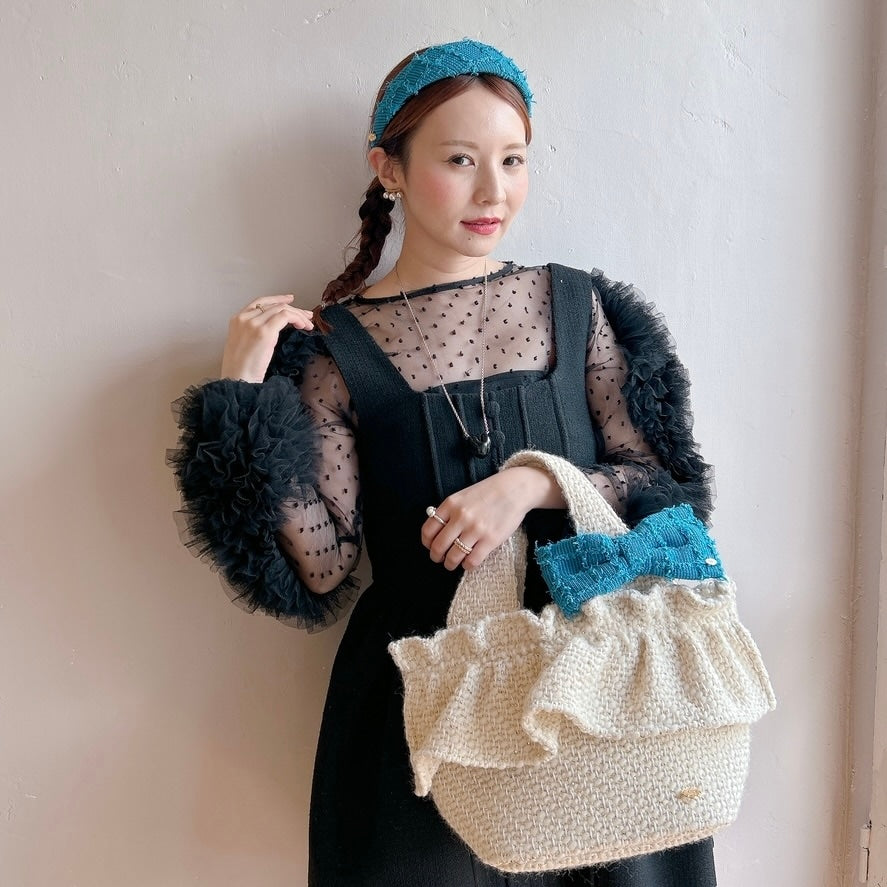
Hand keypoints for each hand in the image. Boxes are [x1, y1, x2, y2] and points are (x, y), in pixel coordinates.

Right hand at [219, 294, 314, 382]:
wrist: (237, 379)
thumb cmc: (241, 369)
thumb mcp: (244, 344)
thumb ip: (255, 332)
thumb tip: (275, 329)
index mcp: (237, 320)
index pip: (260, 302)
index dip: (277, 299)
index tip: (290, 299)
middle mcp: (244, 318)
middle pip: (274, 305)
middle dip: (293, 309)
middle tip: (307, 315)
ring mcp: (254, 323)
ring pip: (281, 309)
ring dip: (298, 315)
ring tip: (308, 324)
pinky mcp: (265, 332)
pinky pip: (285, 316)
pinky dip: (297, 319)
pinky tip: (303, 326)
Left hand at [421, 466, 565, 570]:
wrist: (515, 489)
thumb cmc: (488, 492)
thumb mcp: (463, 496)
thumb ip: (449, 511)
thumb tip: (436, 531)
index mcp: (450, 504)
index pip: (428, 529)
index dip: (427, 543)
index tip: (430, 546)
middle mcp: (460, 517)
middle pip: (438, 546)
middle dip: (436, 557)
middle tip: (440, 559)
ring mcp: (475, 529)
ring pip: (453, 556)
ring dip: (450, 564)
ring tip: (453, 563)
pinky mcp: (490, 540)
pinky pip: (472, 561)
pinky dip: (467, 566)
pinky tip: (469, 563)